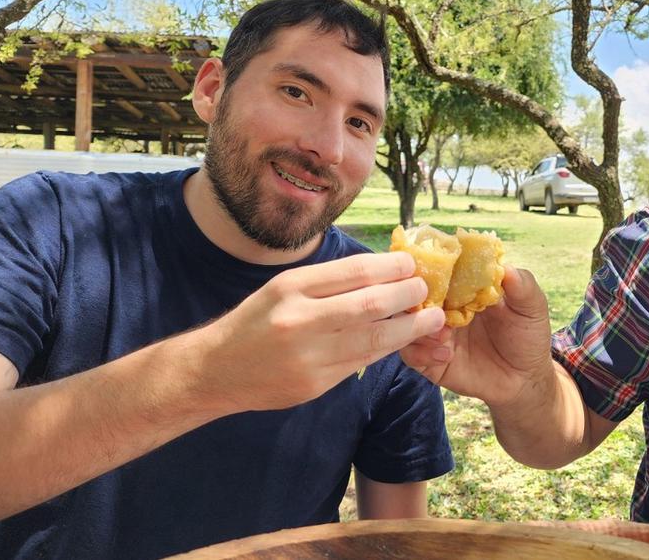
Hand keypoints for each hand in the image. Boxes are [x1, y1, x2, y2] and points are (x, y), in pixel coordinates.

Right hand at [194, 251, 444, 411]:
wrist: (216, 369)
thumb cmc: (256, 320)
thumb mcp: (284, 287)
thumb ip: (329, 281)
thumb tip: (382, 270)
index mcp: (292, 287)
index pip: (355, 271)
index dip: (392, 266)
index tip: (412, 264)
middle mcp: (300, 319)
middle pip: (371, 303)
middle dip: (408, 295)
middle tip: (426, 289)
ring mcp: (308, 356)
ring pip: (374, 337)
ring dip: (410, 327)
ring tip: (432, 318)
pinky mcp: (315, 384)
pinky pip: (362, 361)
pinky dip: (387, 348)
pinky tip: (403, 339)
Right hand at [400, 265, 553, 408]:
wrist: (525, 379)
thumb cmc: (527, 336)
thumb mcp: (532, 308)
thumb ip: (522, 286)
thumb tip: (505, 267)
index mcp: (463, 287)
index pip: (439, 268)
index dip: (432, 264)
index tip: (431, 266)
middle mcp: (443, 306)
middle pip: (413, 294)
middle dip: (415, 296)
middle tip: (429, 303)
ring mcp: (433, 333)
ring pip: (405, 323)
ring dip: (418, 325)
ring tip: (443, 333)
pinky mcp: (430, 360)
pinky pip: (410, 353)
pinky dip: (421, 351)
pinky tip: (445, 354)